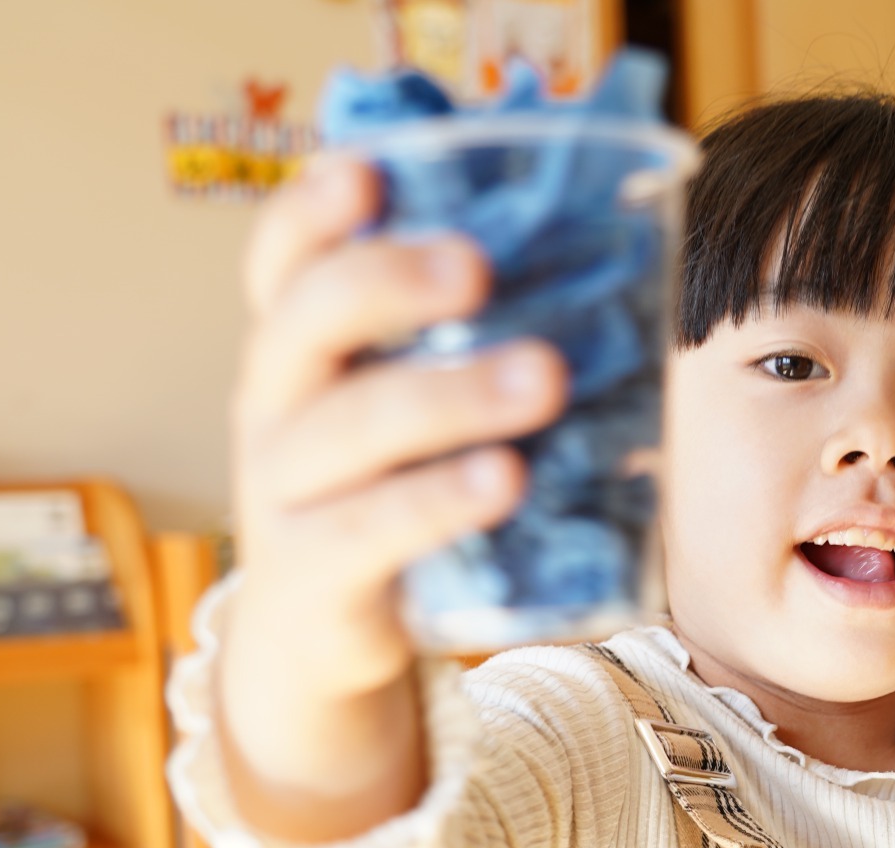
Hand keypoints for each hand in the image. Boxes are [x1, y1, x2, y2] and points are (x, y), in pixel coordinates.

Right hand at [217, 154, 566, 839]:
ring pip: (351, 428)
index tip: (369, 172)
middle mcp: (273, 405)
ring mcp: (283, 493)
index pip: (281, 256)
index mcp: (298, 344)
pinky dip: (438, 502)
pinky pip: (369, 531)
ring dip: (449, 396)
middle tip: (481, 269)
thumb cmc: (392, 483)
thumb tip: (621, 246)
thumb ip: (473, 339)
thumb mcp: (405, 403)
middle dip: (391, 281)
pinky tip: (505, 481)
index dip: (312, 207)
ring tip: (544, 377)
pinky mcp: (316, 575)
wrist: (325, 628)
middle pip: (308, 321)